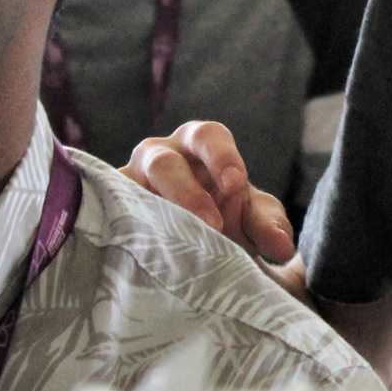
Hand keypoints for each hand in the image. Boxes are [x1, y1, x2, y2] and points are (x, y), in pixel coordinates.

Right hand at [124, 120, 296, 262]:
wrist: (194, 246)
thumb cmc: (228, 217)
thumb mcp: (253, 220)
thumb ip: (268, 227)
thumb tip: (283, 246)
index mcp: (199, 144)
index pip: (209, 137)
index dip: (222, 157)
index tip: (236, 184)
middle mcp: (160, 155)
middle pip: (165, 162)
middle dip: (187, 192)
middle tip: (212, 225)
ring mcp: (129, 182)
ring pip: (130, 189)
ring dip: (153, 216)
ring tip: (174, 245)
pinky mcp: (109, 210)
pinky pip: (108, 214)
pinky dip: (122, 230)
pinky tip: (138, 253)